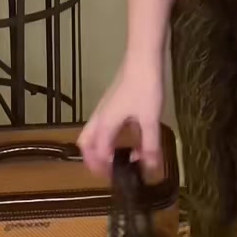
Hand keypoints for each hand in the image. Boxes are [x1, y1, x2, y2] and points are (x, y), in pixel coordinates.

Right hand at [79, 52, 163, 177]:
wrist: (144, 58)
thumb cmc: (145, 88)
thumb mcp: (150, 119)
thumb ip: (149, 145)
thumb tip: (150, 168)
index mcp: (105, 124)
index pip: (98, 152)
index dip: (105, 167)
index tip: (117, 178)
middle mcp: (100, 117)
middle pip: (86, 142)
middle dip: (92, 159)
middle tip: (107, 171)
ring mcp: (104, 108)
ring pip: (93, 133)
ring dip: (99, 147)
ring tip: (116, 158)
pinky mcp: (113, 101)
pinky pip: (104, 124)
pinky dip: (110, 136)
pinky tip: (129, 138)